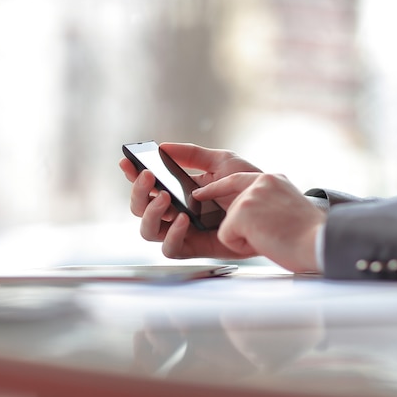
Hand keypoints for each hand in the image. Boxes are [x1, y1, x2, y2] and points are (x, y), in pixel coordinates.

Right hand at [119, 142, 261, 259]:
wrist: (271, 207)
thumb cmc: (248, 185)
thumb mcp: (221, 162)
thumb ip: (192, 154)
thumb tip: (162, 146)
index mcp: (178, 191)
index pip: (147, 186)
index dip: (132, 176)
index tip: (126, 163)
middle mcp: (175, 212)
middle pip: (140, 209)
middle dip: (138, 192)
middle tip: (149, 177)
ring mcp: (184, 232)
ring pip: (148, 231)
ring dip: (150, 213)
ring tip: (165, 197)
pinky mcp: (195, 248)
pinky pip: (171, 250)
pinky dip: (171, 235)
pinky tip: (182, 219)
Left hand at [193, 173, 325, 272]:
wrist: (320, 242)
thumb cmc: (309, 236)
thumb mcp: (288, 208)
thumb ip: (267, 204)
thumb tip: (252, 215)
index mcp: (272, 180)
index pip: (237, 179)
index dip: (217, 188)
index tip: (200, 192)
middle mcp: (260, 182)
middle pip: (231, 208)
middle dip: (242, 228)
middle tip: (270, 234)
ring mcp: (249, 196)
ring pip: (228, 224)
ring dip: (246, 238)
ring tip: (272, 238)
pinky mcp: (241, 212)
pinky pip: (226, 237)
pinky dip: (241, 246)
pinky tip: (264, 242)